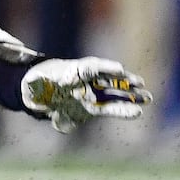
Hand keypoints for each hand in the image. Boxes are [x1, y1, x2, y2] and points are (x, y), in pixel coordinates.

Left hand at [19, 55, 151, 133]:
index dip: (105, 68)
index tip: (119, 69)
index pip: (90, 68)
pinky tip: (138, 111)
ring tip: (148, 98)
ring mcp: (91, 93)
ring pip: (113, 93)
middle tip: (140, 82)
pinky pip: (110, 108)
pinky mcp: (92, 107)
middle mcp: (85, 81)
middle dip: (123, 80)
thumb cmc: (34, 86)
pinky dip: (123, 109)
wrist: (38, 95)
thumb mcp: (31, 84)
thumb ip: (34, 84)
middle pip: (107, 79)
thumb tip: (32, 82)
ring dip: (130, 95)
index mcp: (71, 72)